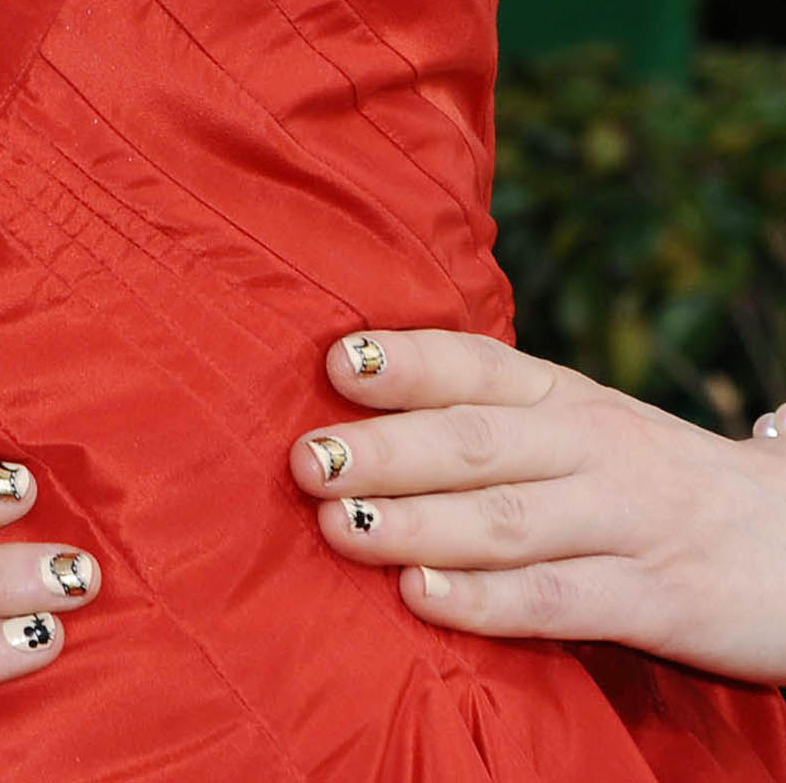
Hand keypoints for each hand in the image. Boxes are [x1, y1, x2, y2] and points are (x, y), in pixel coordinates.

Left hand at [291, 326, 785, 682]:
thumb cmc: (656, 485)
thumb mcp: (586, 429)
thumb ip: (497, 422)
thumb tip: (363, 409)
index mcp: (569, 396)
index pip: (478, 365)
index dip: (406, 361)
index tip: (334, 361)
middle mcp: (593, 446)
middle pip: (476, 442)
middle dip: (385, 449)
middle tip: (306, 460)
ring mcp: (625, 521)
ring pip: (506, 519)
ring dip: (417, 524)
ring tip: (340, 528)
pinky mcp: (654, 599)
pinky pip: (557, 601)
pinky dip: (486, 601)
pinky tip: (423, 599)